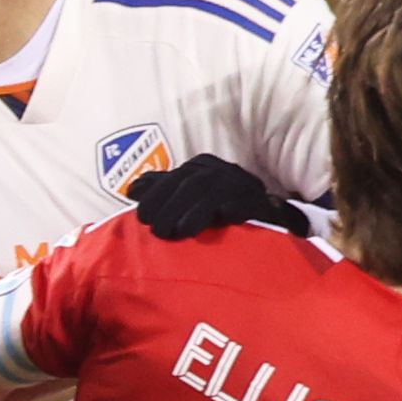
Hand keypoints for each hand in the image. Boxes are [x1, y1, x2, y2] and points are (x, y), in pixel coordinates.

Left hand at [129, 154, 304, 241]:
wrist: (268, 220)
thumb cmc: (218, 212)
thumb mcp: (188, 200)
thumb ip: (163, 193)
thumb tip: (133, 189)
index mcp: (202, 168)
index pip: (175, 177)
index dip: (156, 196)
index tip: (141, 217)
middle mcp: (222, 171)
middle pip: (192, 183)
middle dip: (171, 206)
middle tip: (158, 231)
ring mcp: (243, 185)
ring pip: (215, 192)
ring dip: (196, 212)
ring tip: (181, 232)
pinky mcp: (263, 202)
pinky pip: (249, 202)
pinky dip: (237, 208)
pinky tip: (225, 218)